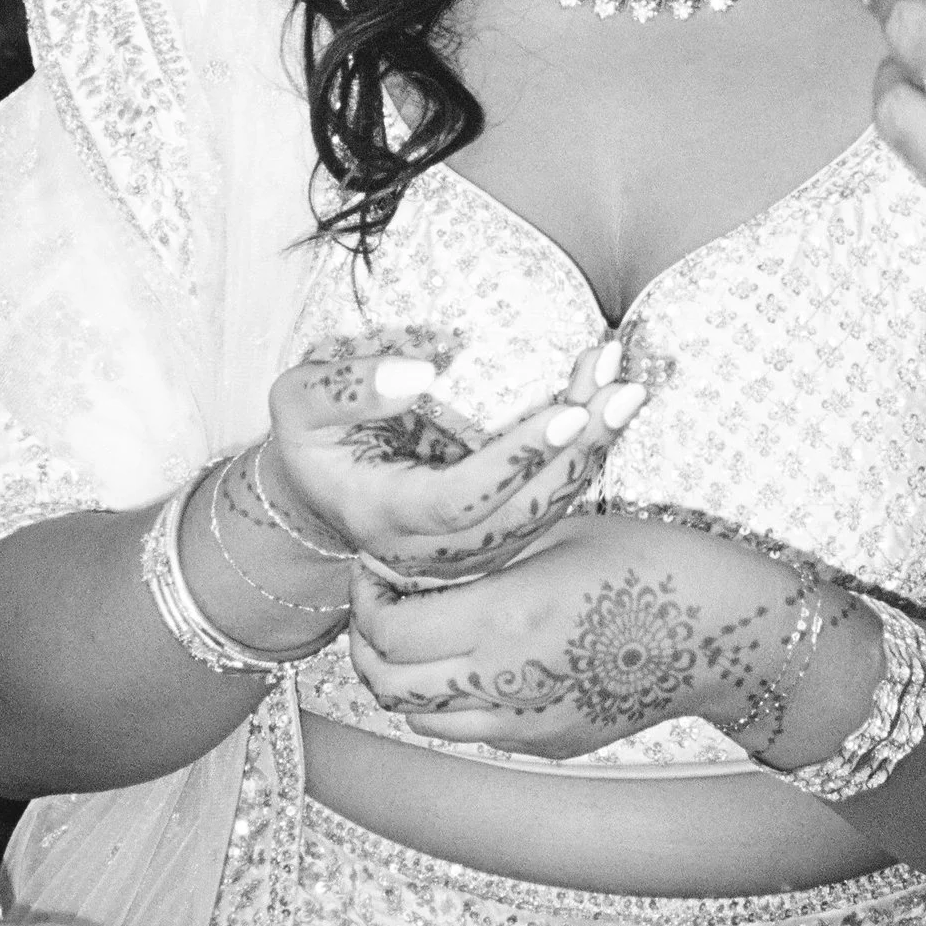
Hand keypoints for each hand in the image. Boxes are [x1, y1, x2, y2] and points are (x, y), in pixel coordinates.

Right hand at [260, 325, 649, 582]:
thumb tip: (420, 373)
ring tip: (627, 388)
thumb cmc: (313, 437)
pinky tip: (611, 406)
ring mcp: (466, 553)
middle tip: (622, 391)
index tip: (567, 413)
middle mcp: (430, 549)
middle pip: (519, 514)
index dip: (516, 460)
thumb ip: (346, 388)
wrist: (320, 489)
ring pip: (542, 514)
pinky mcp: (493, 539)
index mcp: (382, 517)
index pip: (460, 501)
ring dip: (592, 452)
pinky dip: (583, 456)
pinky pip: (546, 505)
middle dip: (576, 454)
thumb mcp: (299, 400)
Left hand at [347, 509, 802, 755]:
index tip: (375, 569)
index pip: (389, 633)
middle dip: (368, 644)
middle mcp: (507, 683)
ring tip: (426, 635)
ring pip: (423, 721)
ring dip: (408, 679)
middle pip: (389, 688)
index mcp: (506, 619)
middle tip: (380, 606)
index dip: (366, 600)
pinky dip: (456, 701)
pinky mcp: (550, 743)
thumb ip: (482, 549)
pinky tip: (484, 657)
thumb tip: (414, 549)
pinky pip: (474, 733)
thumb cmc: (653, 562)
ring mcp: (528, 724)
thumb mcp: (561, 532)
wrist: (728, 633)